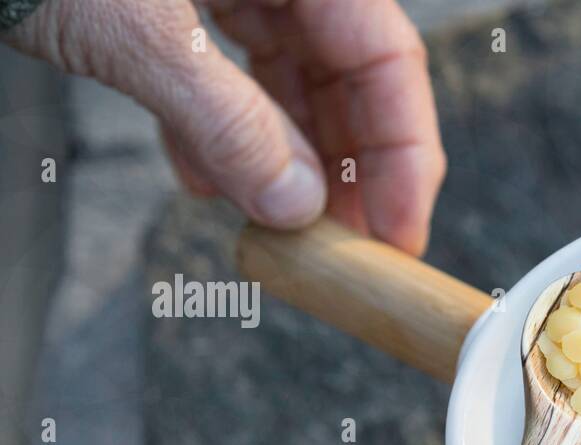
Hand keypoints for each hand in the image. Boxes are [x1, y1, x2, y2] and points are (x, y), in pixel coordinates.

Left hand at [6, 0, 445, 253]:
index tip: (399, 230)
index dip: (405, 152)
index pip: (387, 56)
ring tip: (279, 228)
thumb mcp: (137, 32)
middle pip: (348, 75)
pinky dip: (222, 134)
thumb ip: (224, 118)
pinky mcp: (180, 3)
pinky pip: (226, 77)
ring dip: (285, 161)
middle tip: (348, 246)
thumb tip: (294, 204)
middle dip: (348, 168)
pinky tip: (206, 181)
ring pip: (289, 82)